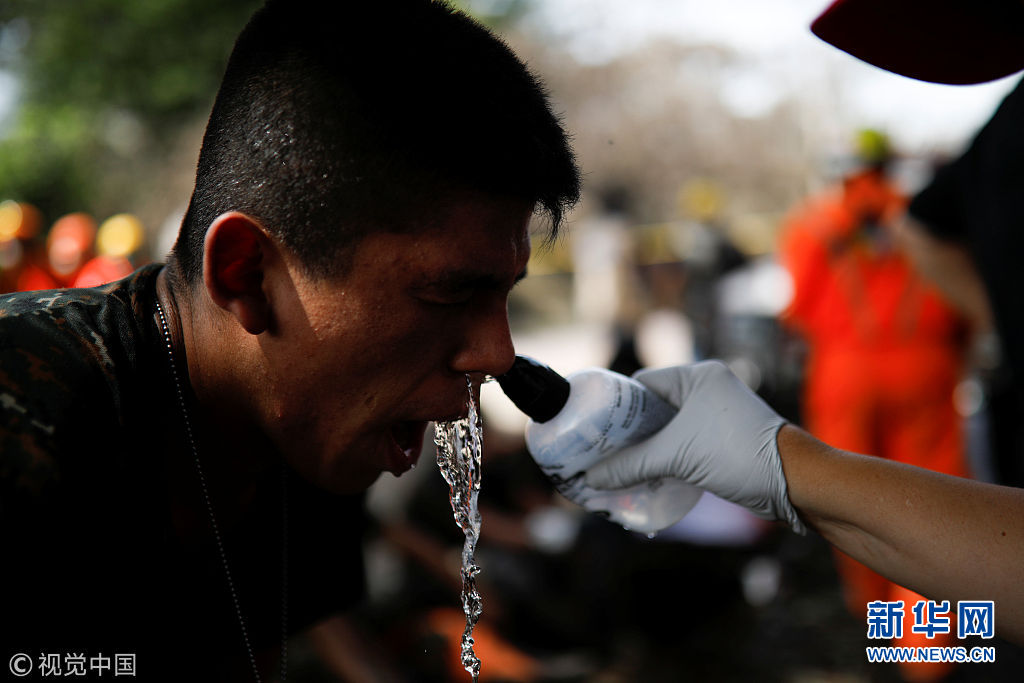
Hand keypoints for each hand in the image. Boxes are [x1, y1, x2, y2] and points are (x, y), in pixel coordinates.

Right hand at [584, 360, 804, 532]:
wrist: (794, 482)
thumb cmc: (738, 454)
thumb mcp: (676, 457)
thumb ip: (630, 465)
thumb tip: (590, 478)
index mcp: (697, 376)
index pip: (642, 386)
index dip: (615, 409)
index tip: (592, 431)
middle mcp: (706, 390)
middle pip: (652, 410)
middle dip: (627, 435)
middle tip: (599, 455)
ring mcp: (716, 415)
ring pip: (667, 431)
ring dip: (645, 451)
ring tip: (616, 470)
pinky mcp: (723, 440)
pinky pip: (683, 445)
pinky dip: (665, 460)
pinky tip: (645, 478)